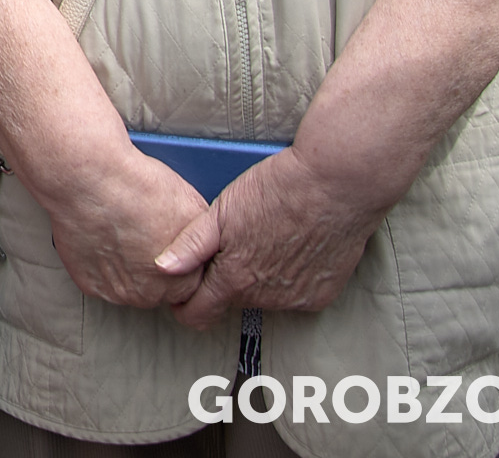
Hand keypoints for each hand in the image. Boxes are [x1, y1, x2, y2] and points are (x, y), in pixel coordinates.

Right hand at [38, 141, 212, 309]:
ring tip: (122, 233)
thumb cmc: (139, 188)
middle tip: (145, 235)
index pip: (191, 283)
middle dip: (156, 268)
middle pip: (160, 290)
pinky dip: (101, 264)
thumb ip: (201, 241)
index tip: (171, 243)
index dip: (184, 262)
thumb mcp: (194, 209)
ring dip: (129, 268)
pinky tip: (103, 237)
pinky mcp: (90, 284)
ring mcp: (118, 292)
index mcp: (183, 281)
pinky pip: (101, 281)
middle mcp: (151, 295)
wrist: (90, 179)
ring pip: (130, 287)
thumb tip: (205, 247)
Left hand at [157, 149, 387, 328]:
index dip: (184, 304)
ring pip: (264, 297)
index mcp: (235, 279)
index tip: (181, 292)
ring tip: (264, 238)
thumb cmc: (276, 190)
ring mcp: (297, 299)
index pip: (198, 314)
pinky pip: (295, 293)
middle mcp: (266, 299)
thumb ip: (190, 246)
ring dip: (258, 278)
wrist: (337, 184)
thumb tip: (161, 268)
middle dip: (224, 281)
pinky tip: (292, 246)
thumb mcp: (222, 210)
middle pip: (232, 300)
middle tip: (230, 246)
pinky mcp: (323, 294)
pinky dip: (289, 277)